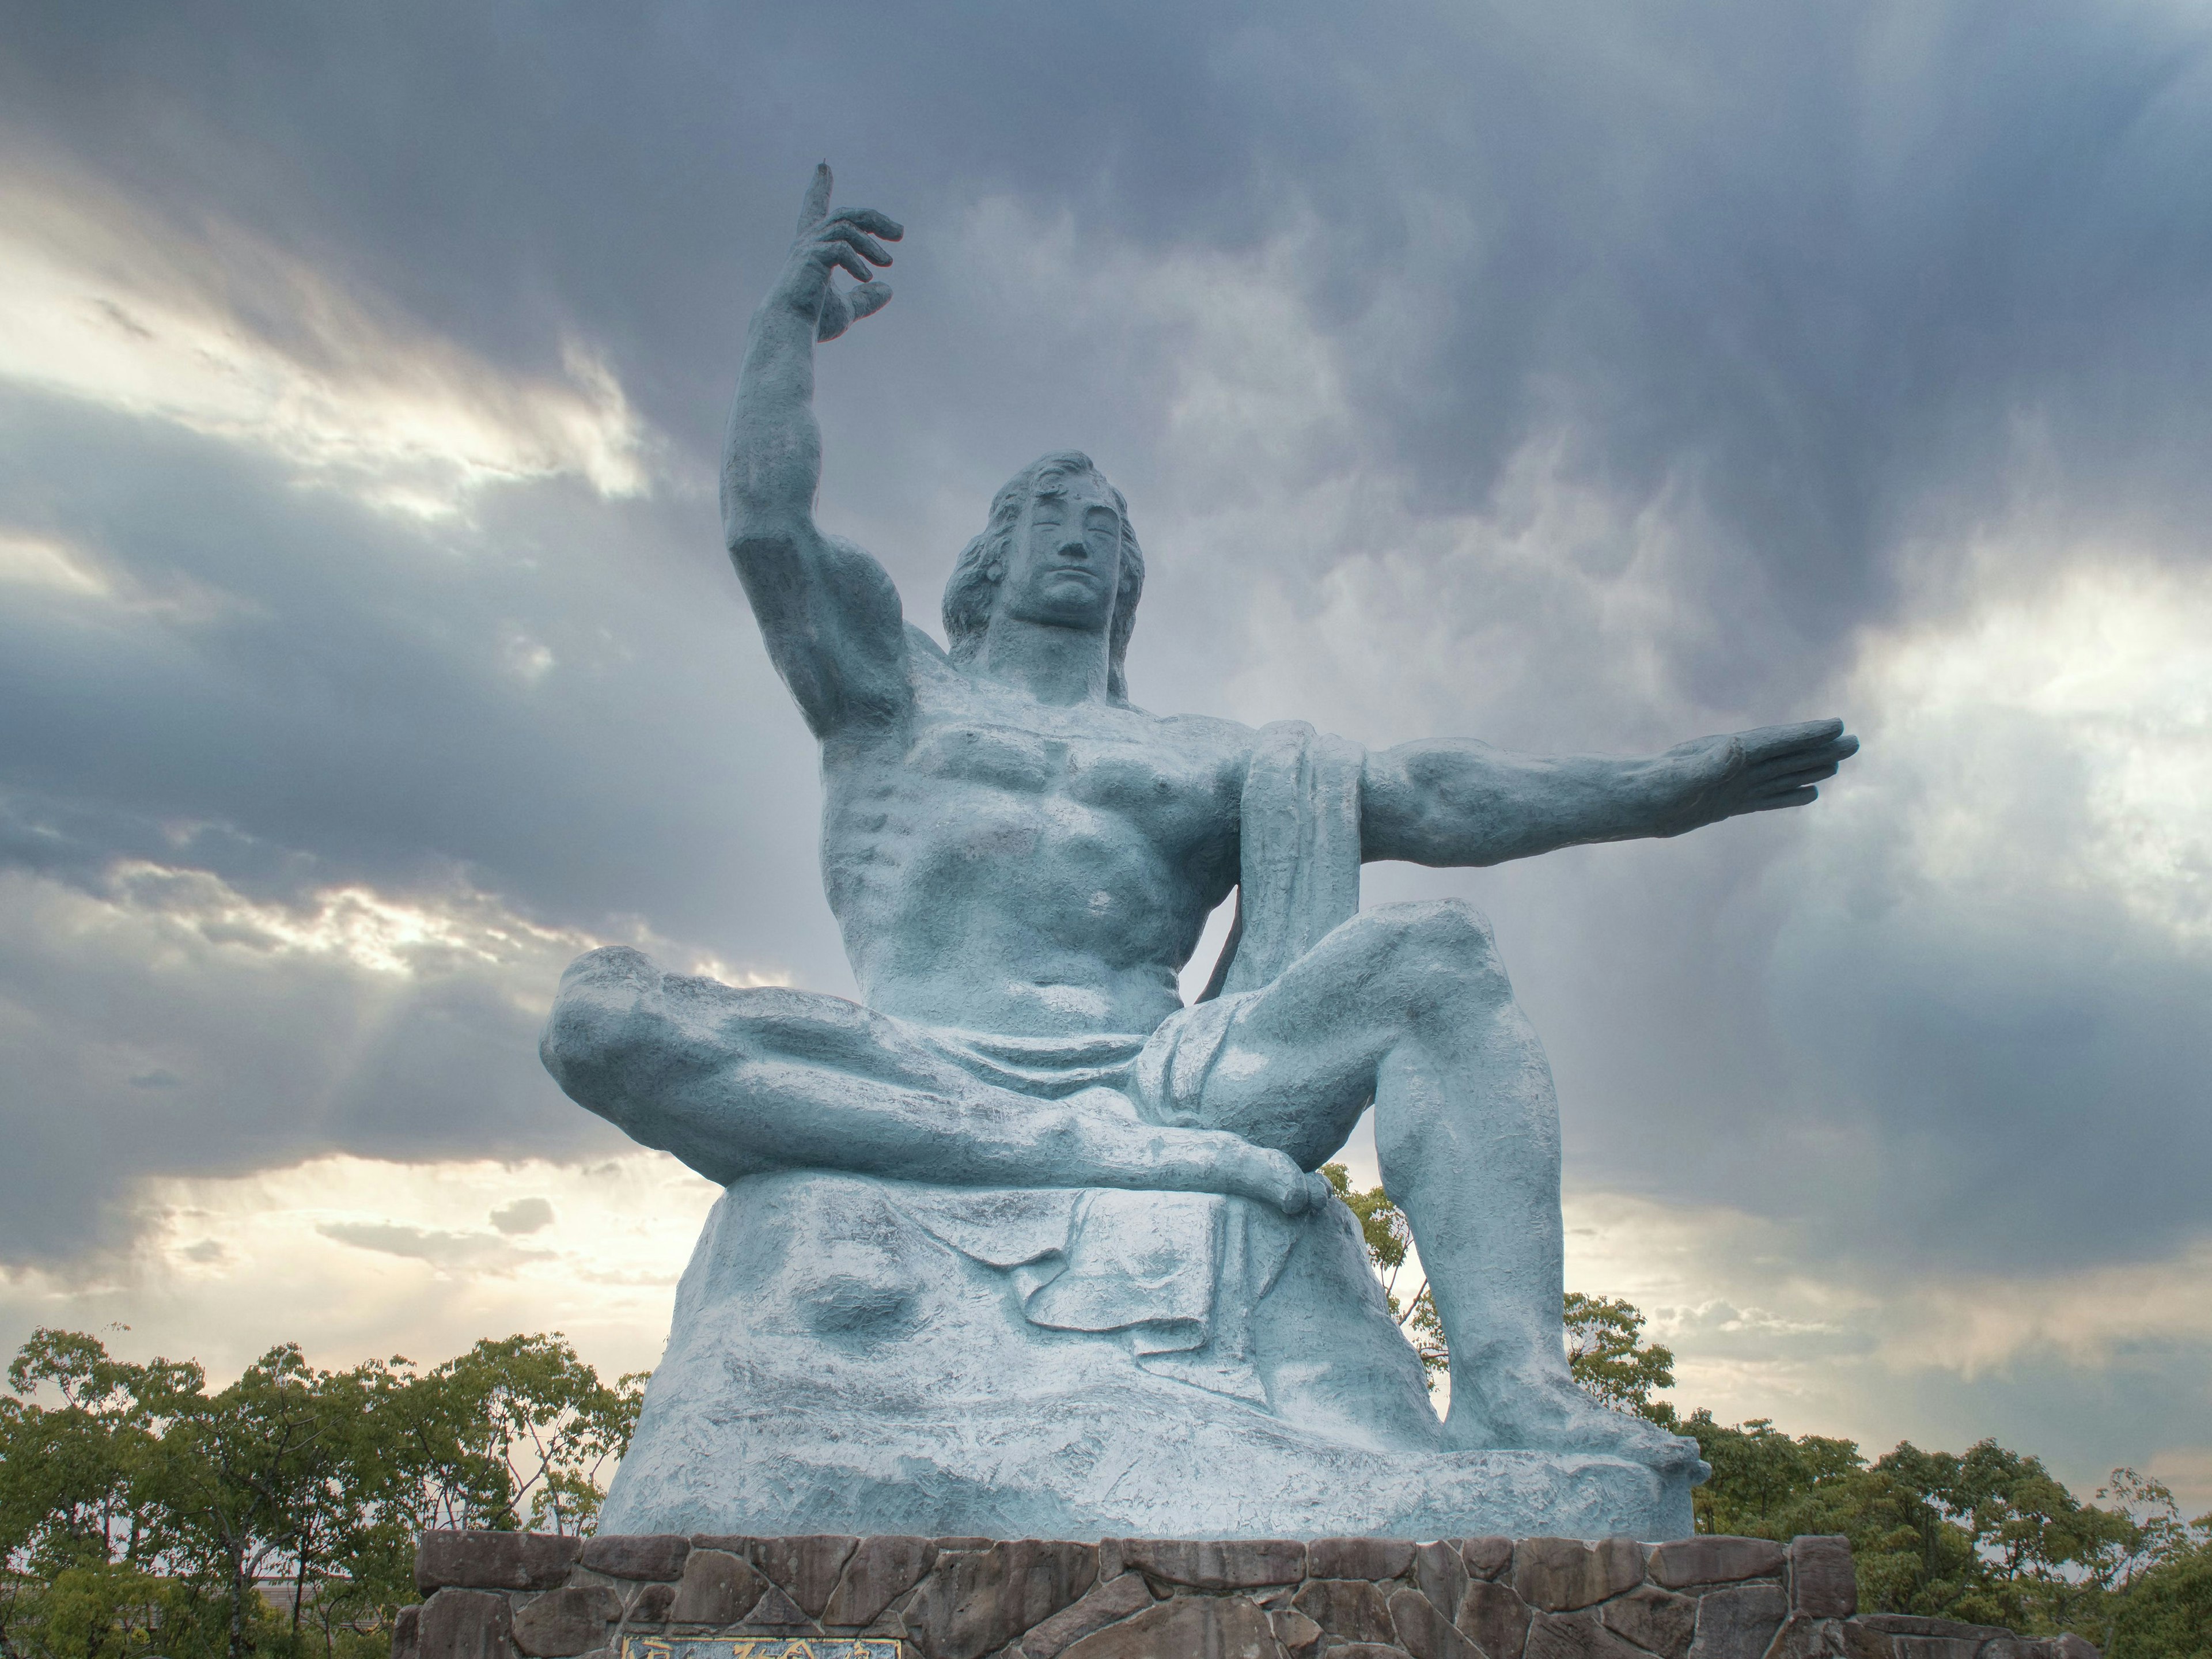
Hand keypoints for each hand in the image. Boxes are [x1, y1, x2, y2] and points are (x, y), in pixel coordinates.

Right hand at [776, 162, 902, 341]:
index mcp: (812, 247)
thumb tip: (888, 289)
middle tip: (900, 232)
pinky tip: (868, 277)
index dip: (819, 187)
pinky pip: (841, 249)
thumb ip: (865, 298)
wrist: (790, 331)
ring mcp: (808, 247)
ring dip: (871, 243)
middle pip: (845, 214)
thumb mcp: (848, 309)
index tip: (823, 166)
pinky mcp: (811, 257)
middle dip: (874, 218)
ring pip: (847, 228)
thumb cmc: (813, 320)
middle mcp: (807, 241)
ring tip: (887, 262)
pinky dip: (858, 261)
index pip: (816, 209)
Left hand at [1653, 717, 1859, 834]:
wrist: (1626, 803)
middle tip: (1855, 741)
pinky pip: (1767, 797)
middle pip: (1785, 754)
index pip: (1775, 742)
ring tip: (1839, 763)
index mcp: (1726, 754)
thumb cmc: (1647, 791)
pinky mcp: (1726, 802)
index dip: (1806, 735)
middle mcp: (1733, 765)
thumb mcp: (1677, 780)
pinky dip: (1790, 794)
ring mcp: (1732, 783)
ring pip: (1781, 774)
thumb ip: (1708, 766)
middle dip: (1819, 748)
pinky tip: (1809, 794)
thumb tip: (1738, 748)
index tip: (1837, 726)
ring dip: (1810, 768)